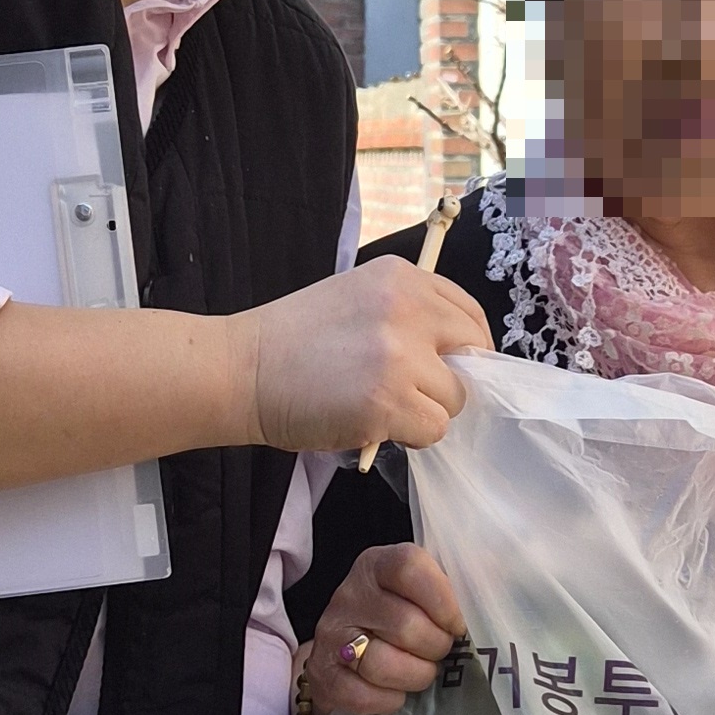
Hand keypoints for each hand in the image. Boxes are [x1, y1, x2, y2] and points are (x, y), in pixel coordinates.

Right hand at [245, 260, 490, 455]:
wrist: (242, 370)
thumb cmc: (292, 342)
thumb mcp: (356, 299)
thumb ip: (407, 315)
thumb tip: (454, 355)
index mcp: (401, 277)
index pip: (468, 312)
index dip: (466, 346)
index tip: (451, 365)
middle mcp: (407, 309)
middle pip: (472, 353)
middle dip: (450, 379)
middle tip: (416, 393)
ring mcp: (400, 357)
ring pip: (454, 399)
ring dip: (425, 411)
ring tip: (383, 408)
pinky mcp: (388, 402)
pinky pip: (433, 430)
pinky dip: (410, 437)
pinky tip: (375, 425)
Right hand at [307, 544, 465, 714]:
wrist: (350, 652)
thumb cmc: (407, 617)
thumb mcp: (431, 590)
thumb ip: (464, 584)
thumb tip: (503, 588)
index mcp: (380, 564)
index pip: (410, 569)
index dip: (443, 602)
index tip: (457, 624)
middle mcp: (350, 593)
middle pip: (405, 625)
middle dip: (435, 647)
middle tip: (439, 651)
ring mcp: (332, 632)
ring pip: (383, 664)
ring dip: (415, 676)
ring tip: (420, 671)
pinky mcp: (322, 671)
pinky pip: (361, 694)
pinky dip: (388, 701)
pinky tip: (395, 692)